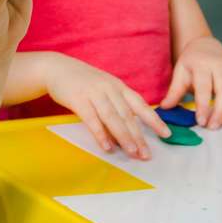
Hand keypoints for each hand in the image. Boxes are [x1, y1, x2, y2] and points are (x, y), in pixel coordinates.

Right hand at [43, 53, 169, 159]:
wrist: (56, 68)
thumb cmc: (82, 81)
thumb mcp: (104, 87)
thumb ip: (116, 104)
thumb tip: (129, 129)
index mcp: (118, 86)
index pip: (140, 104)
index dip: (154, 120)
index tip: (166, 134)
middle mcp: (109, 89)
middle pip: (128, 115)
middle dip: (139, 136)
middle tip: (147, 154)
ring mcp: (94, 93)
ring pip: (113, 118)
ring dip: (124, 137)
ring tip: (132, 153)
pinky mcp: (78, 99)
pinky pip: (91, 119)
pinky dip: (100, 134)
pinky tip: (107, 147)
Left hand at [162, 41, 221, 128]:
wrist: (207, 47)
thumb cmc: (192, 63)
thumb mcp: (180, 72)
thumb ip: (174, 91)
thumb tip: (165, 107)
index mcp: (202, 65)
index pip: (204, 87)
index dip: (203, 106)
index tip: (200, 121)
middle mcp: (220, 66)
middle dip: (220, 112)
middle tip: (211, 127)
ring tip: (219, 124)